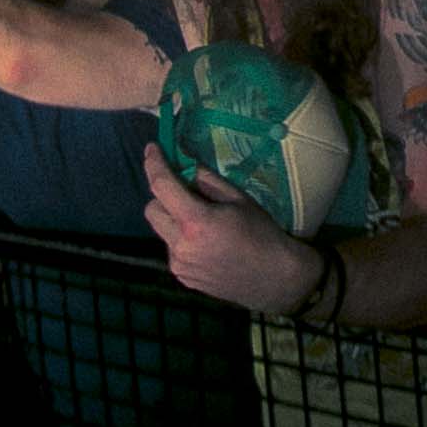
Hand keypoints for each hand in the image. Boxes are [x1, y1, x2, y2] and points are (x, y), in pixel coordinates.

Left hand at [140, 144, 317, 313]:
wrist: (274, 278)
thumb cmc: (261, 233)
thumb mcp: (238, 198)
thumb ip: (207, 180)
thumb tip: (186, 167)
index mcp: (195, 222)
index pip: (161, 186)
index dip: (153, 164)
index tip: (151, 148)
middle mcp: (180, 245)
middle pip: (152, 210)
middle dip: (163, 196)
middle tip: (186, 192)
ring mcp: (180, 265)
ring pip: (162, 230)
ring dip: (173, 219)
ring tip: (202, 223)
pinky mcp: (183, 277)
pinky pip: (172, 249)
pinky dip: (181, 239)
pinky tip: (206, 244)